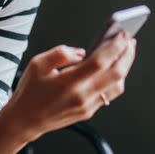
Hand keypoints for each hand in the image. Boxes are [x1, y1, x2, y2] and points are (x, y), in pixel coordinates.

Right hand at [5, 32, 136, 141]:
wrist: (25, 120)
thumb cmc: (30, 92)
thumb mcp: (37, 64)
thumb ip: (60, 53)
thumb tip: (80, 52)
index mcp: (69, 83)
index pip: (100, 62)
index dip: (114, 46)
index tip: (122, 34)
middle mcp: (81, 96)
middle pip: (116, 73)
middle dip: (126, 54)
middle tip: (129, 40)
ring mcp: (87, 106)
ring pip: (117, 86)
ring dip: (125, 67)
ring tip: (125, 52)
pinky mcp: (89, 111)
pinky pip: (109, 94)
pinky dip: (117, 79)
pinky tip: (115, 68)